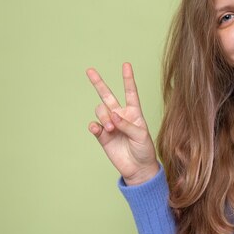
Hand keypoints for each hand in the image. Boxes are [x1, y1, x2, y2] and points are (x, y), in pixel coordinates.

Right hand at [86, 63, 159, 184]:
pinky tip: (98, 128)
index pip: (131, 92)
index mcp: (134, 113)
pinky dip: (95, 126)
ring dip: (104, 117)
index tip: (126, 65)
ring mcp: (110, 125)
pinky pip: (95, 126)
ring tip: (111, 128)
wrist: (138, 168)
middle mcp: (121, 116)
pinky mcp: (103, 136)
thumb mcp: (141, 135)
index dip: (128, 79)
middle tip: (89, 70)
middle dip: (98, 83)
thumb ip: (127, 124)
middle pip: (107, 96)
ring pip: (101, 111)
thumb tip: (113, 115)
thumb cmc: (144, 150)